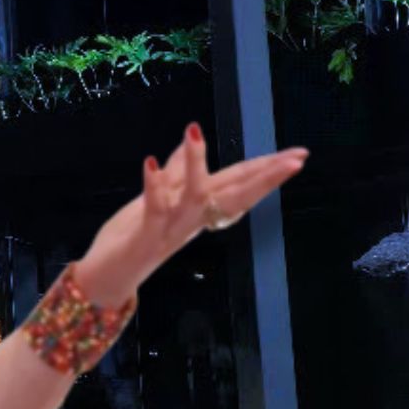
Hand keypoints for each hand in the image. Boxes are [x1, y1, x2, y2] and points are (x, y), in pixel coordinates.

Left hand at [75, 123, 308, 307]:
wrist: (108, 276)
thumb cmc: (134, 236)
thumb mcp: (159, 199)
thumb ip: (175, 173)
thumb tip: (189, 143)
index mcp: (199, 209)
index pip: (239, 184)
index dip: (267, 169)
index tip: (300, 154)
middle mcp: (193, 219)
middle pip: (234, 195)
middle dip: (264, 177)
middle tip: (294, 159)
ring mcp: (171, 229)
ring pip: (193, 197)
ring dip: (196, 165)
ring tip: (195, 132)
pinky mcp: (146, 235)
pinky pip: (153, 210)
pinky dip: (153, 187)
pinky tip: (150, 163)